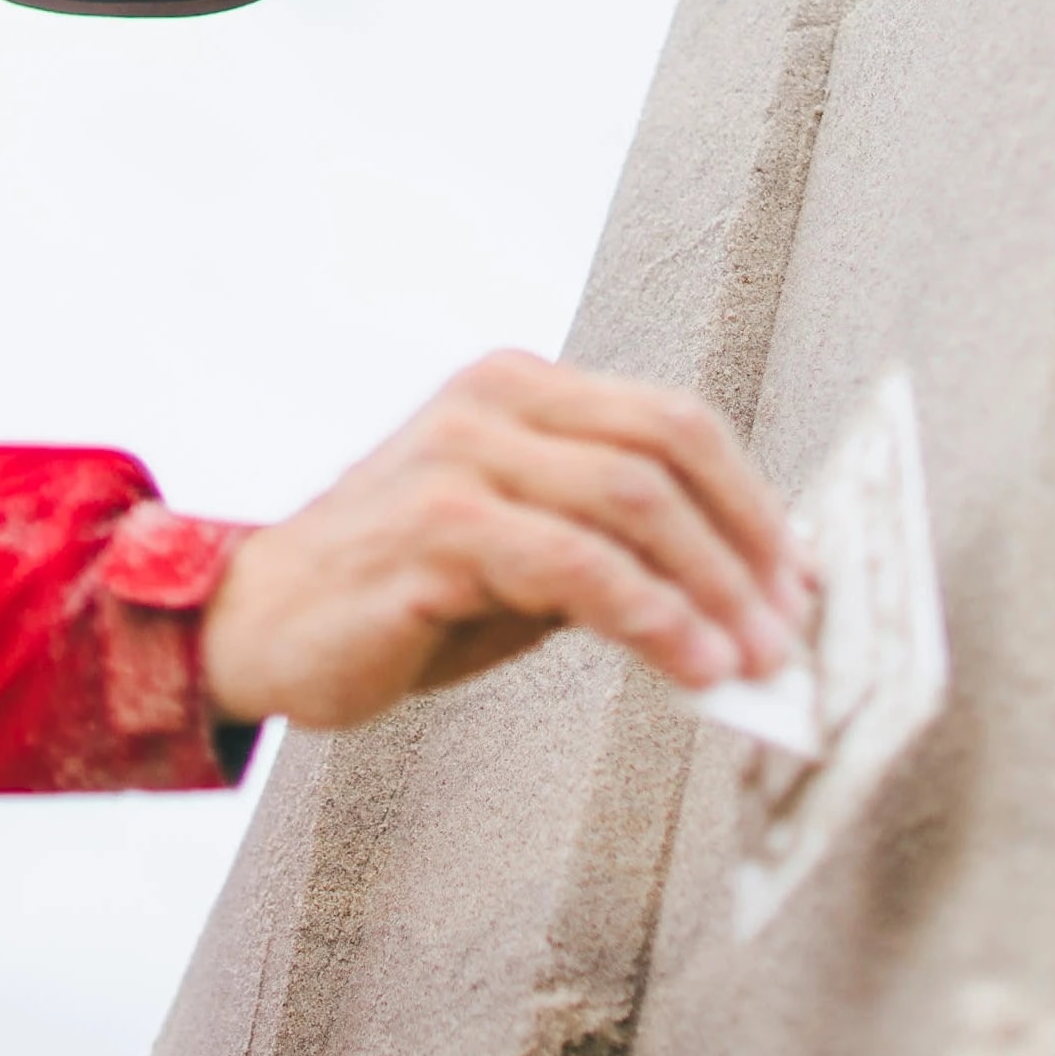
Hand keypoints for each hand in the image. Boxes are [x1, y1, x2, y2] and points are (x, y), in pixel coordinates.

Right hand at [200, 351, 812, 733]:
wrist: (257, 626)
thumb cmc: (395, 594)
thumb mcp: (518, 551)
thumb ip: (610, 547)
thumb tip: (740, 596)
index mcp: (518, 390)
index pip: (671, 421)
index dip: (752, 499)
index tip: (797, 579)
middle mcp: (491, 405)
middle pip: (667, 448)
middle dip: (747, 545)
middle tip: (786, 629)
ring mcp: (461, 458)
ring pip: (633, 502)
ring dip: (711, 590)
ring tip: (746, 663)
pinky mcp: (436, 529)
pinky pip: (575, 565)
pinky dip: (650, 617)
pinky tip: (684, 665)